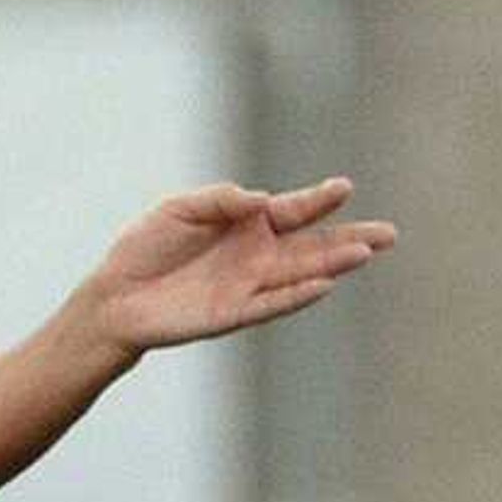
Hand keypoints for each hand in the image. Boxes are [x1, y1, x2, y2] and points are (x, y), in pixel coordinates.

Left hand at [82, 177, 395, 353]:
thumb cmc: (145, 248)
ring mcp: (248, 285)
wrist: (113, 296)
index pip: (294, 209)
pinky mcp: (232, 312)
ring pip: (301, 274)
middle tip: (388, 233)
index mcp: (249, 223)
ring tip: (365, 253)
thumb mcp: (178, 208)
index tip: (343, 188)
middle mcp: (257, 254)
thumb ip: (219, 199)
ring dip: (332, 264)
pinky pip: (271, 304)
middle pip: (313, 245)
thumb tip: (259, 199)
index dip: (319, 199)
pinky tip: (324, 285)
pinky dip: (296, 296)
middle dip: (350, 238)